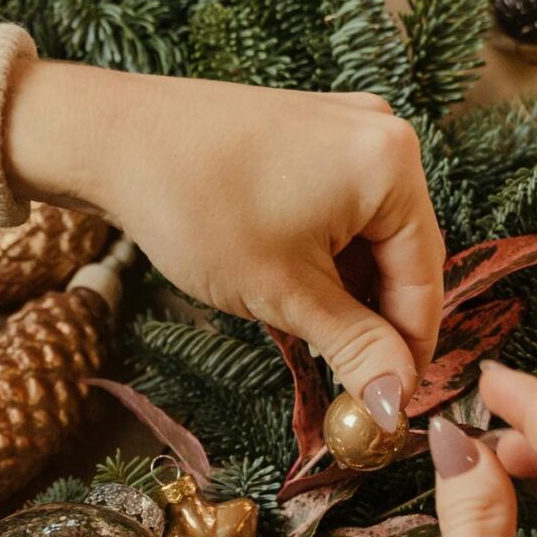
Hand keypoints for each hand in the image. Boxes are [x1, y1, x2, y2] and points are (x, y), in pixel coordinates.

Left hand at [3, 60, 442, 417]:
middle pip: (401, 256)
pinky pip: (341, 210)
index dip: (408, 352)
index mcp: (394, 166)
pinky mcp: (311, 133)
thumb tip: (395, 404)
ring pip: (369, 237)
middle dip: (375, 321)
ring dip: (348, 293)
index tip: (388, 407)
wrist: (112, 141)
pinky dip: (326, 257)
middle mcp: (383, 135)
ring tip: (309, 337)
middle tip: (347, 384)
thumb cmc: (198, 209)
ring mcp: (345, 129)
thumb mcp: (285, 293)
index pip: (424, 280)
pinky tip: (294, 291)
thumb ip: (354, 347)